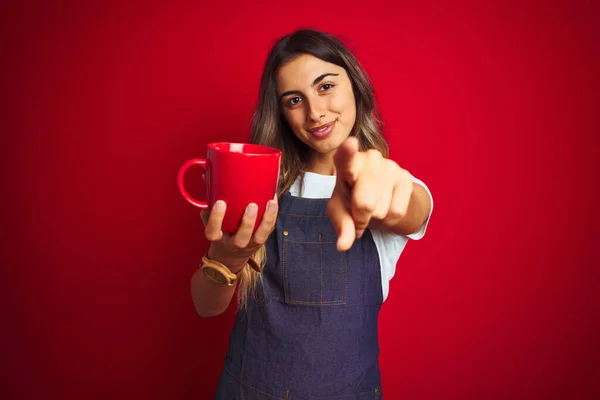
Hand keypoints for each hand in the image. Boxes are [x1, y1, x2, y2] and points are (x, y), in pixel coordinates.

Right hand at [200, 198, 277, 270]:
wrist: (231, 256)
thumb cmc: (221, 232)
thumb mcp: (211, 222)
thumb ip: (210, 207)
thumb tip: (208, 180)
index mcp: (217, 238)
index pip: (213, 231)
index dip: (216, 218)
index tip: (220, 203)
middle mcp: (233, 244)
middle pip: (241, 238)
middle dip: (247, 223)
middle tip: (251, 206)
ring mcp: (249, 244)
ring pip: (260, 236)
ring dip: (267, 220)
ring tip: (271, 203)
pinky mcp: (260, 241)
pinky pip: (268, 230)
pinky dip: (273, 216)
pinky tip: (274, 202)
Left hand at [327, 137, 412, 251]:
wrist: (380, 196)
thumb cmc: (352, 199)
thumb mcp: (340, 211)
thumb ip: (341, 226)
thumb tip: (343, 246)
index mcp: (346, 163)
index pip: (345, 157)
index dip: (348, 152)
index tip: (350, 143)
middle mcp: (368, 158)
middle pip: (364, 203)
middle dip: (360, 218)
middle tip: (359, 213)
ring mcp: (389, 166)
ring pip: (380, 210)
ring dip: (375, 218)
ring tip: (373, 207)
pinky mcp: (406, 177)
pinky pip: (396, 211)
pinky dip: (389, 219)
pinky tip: (386, 206)